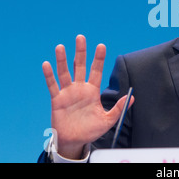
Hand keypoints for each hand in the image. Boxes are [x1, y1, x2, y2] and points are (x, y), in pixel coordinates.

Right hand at [42, 35, 133, 158]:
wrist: (75, 141)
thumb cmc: (91, 130)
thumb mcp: (108, 121)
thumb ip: (118, 108)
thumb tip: (131, 97)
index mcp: (92, 91)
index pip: (96, 71)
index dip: (99, 59)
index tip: (101, 46)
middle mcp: (80, 88)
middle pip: (80, 66)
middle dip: (81, 52)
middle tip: (80, 37)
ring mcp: (68, 93)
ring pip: (64, 73)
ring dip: (62, 60)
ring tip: (61, 46)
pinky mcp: (57, 100)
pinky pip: (52, 85)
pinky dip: (49, 75)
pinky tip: (47, 64)